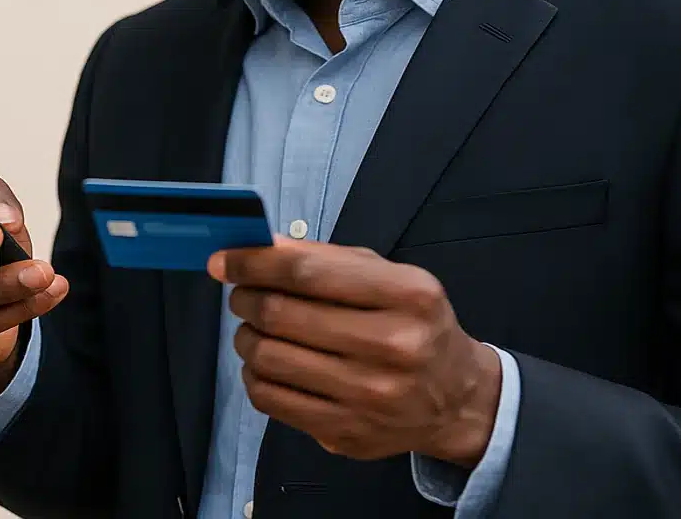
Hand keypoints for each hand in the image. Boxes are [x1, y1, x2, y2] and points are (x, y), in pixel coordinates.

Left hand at [209, 238, 500, 466]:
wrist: (455, 398)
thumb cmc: (416, 327)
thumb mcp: (392, 278)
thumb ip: (328, 260)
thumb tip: (260, 247)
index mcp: (408, 296)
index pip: (308, 273)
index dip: (254, 263)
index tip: (224, 260)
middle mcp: (393, 347)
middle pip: (281, 315)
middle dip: (246, 298)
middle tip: (241, 294)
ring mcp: (368, 397)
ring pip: (268, 358)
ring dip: (246, 337)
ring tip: (254, 329)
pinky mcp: (345, 432)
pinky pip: (271, 400)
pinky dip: (255, 375)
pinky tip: (266, 363)